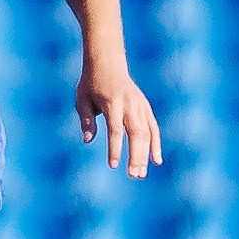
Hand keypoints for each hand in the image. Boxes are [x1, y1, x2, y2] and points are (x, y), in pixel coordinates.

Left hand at [76, 56, 162, 178]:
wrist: (108, 62)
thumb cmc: (91, 83)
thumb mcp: (82, 99)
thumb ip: (86, 120)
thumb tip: (87, 140)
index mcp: (112, 103)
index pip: (115, 130)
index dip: (115, 149)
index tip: (113, 165)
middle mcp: (129, 105)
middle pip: (135, 134)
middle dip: (135, 156)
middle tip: (133, 176)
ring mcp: (140, 106)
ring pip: (146, 133)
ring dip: (145, 155)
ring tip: (140, 174)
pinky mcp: (145, 108)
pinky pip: (153, 128)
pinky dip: (155, 144)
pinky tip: (156, 161)